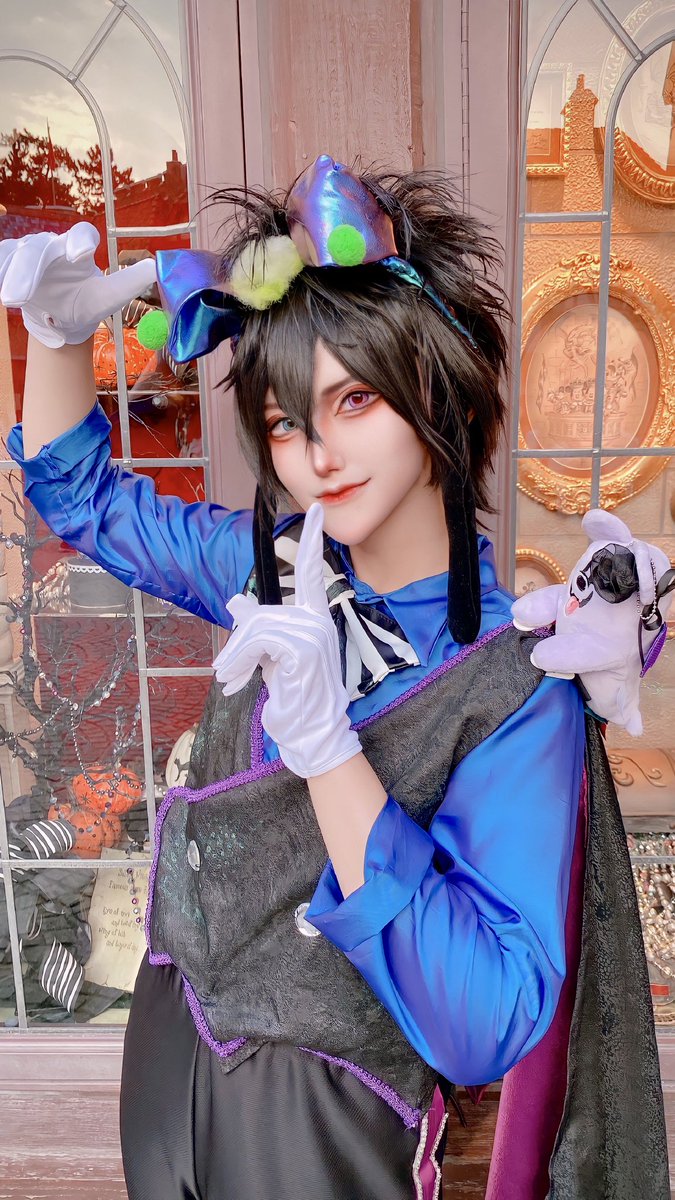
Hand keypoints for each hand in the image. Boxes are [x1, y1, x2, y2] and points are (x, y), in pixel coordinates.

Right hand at [0, 222, 156, 347]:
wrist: (59, 317)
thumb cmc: (83, 303)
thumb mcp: (106, 299)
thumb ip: (128, 283)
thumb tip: (157, 268)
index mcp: (78, 248)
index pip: (81, 234)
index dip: (80, 240)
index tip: (81, 255)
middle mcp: (51, 246)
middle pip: (39, 249)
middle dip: (30, 270)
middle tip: (23, 296)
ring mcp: (26, 253)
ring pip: (15, 256)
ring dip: (10, 275)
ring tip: (11, 299)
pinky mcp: (8, 263)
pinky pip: (0, 263)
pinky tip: (0, 288)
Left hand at [213, 503, 361, 777]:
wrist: (311, 734)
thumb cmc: (294, 697)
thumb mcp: (269, 657)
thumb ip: (258, 628)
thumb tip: (236, 602)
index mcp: (315, 618)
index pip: (312, 571)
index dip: (314, 541)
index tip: (319, 512)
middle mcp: (318, 620)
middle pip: (263, 612)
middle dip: (240, 642)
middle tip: (226, 672)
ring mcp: (313, 632)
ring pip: (257, 627)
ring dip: (236, 657)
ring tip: (230, 681)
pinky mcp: (302, 647)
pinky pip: (258, 640)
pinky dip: (240, 661)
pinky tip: (238, 682)